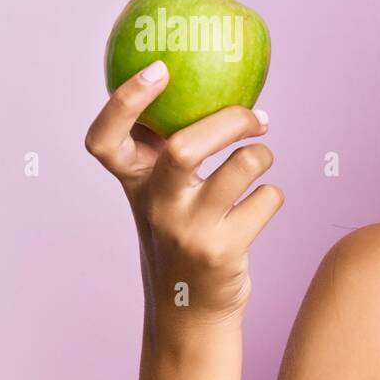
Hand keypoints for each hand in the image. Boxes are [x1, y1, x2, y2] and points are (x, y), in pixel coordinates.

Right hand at [84, 59, 283, 327]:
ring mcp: (188, 231)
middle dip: (230, 121)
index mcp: (134, 184)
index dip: (124, 101)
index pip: (105, 140)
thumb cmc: (182, 235)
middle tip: (257, 117)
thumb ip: (169, 151)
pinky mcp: (222, 252)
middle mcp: (156, 206)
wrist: (188, 310)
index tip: (157, 68)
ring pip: (239, 168)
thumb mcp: (163, 194)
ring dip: (261, 155)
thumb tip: (217, 87)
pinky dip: (273, 194)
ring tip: (261, 159)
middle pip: (184, 149)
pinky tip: (262, 202)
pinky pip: (266, 199)